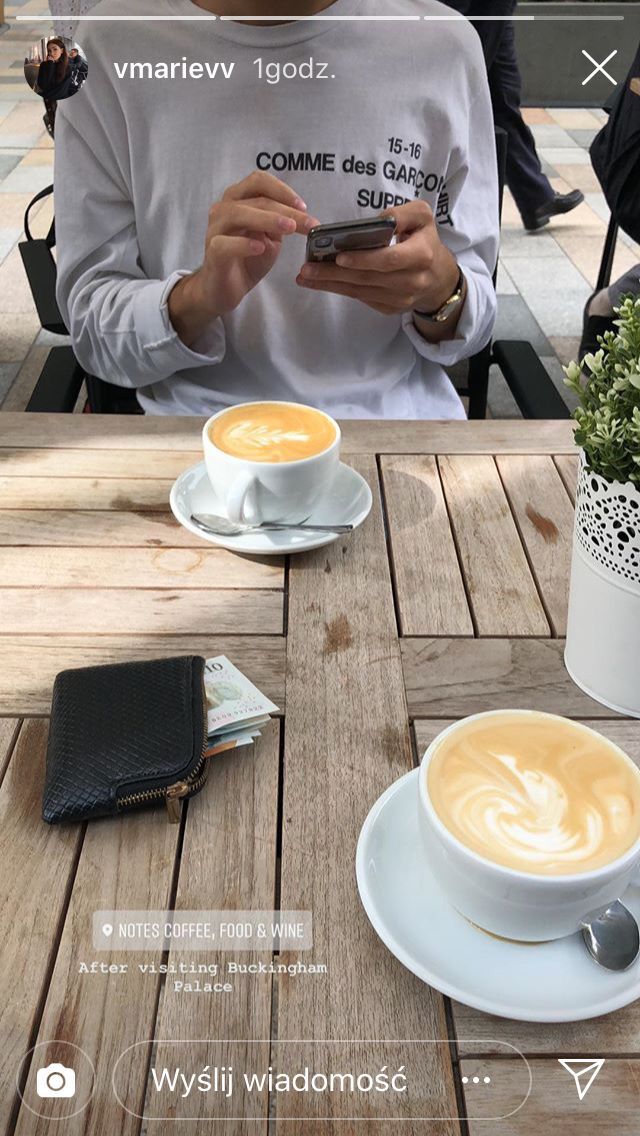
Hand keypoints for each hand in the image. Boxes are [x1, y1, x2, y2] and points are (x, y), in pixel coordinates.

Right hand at [169, 171, 317, 346]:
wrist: (225, 289)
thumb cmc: (248, 259)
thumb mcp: (270, 239)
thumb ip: (281, 224)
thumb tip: (302, 216)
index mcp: (238, 200)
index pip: (259, 181)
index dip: (282, 190)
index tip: (303, 207)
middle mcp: (224, 209)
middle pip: (256, 198)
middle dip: (286, 209)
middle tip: (309, 224)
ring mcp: (215, 229)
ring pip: (238, 213)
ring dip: (267, 219)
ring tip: (289, 228)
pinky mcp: (212, 252)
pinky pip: (224, 243)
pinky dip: (243, 244)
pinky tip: (260, 248)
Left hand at [296, 200, 460, 318]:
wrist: (438, 278)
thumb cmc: (424, 240)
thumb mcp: (422, 217)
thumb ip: (402, 213)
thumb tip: (377, 221)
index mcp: (420, 256)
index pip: (388, 260)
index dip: (363, 259)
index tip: (338, 256)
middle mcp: (411, 281)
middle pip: (367, 278)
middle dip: (333, 274)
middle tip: (306, 268)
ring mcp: (400, 299)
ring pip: (360, 291)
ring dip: (329, 285)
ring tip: (305, 276)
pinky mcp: (390, 308)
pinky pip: (361, 298)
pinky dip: (339, 290)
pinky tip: (320, 283)